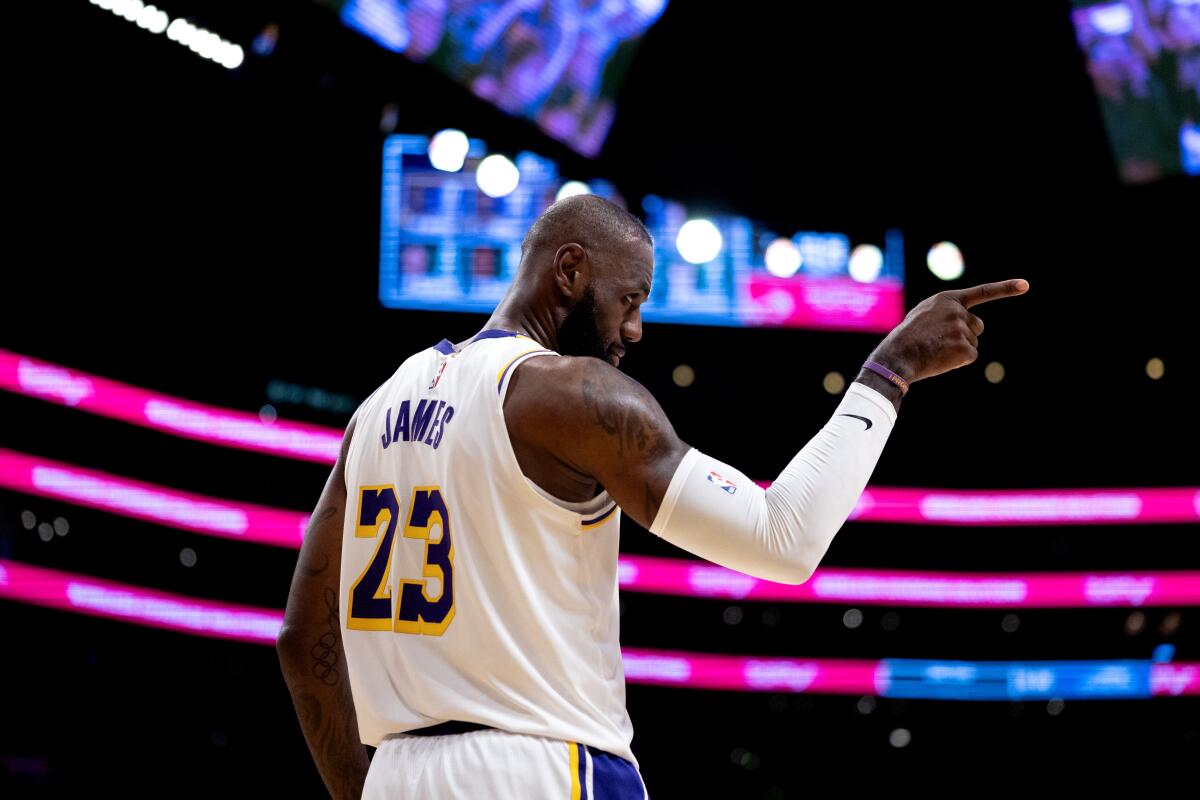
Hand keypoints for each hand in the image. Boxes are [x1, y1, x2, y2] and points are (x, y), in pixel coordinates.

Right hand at [870, 279, 1029, 383]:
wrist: (897, 357)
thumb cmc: (906, 338)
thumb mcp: (923, 315)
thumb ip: (945, 313)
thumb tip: (966, 325)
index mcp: (947, 300)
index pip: (982, 292)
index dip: (1005, 288)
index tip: (1025, 285)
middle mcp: (957, 311)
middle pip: (976, 326)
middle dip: (965, 335)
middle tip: (940, 342)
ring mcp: (962, 329)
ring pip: (972, 342)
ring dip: (958, 349)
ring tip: (935, 351)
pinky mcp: (965, 348)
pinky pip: (970, 356)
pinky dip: (958, 361)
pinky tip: (941, 360)